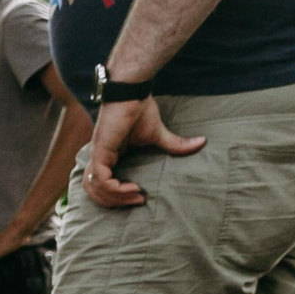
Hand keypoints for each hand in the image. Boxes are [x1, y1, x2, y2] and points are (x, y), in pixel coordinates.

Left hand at [82, 97, 205, 208]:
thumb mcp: (158, 133)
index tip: (138, 195)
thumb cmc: (139, 108)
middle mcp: (98, 156)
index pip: (100, 183)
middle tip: (136, 200)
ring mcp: (97, 154)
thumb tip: (201, 143)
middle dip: (114, 201)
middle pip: (93, 190)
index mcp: (107, 155)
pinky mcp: (101, 151)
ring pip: (94, 187)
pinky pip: (101, 179)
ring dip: (114, 198)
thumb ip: (174, 144)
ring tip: (134, 196)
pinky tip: (131, 188)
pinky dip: (114, 188)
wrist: (131, 92)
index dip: (115, 195)